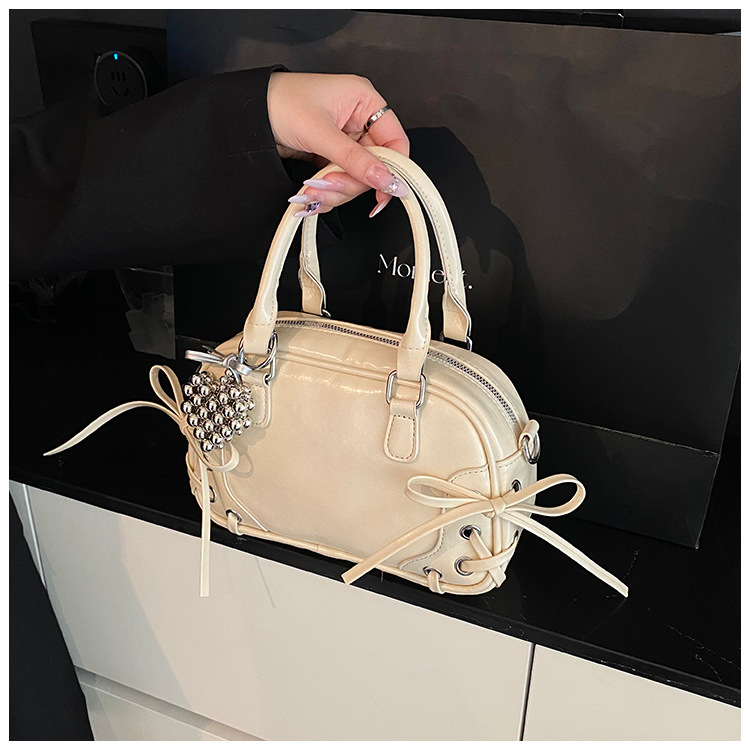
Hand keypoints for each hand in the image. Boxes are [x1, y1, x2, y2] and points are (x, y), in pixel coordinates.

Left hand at [266, 72, 409, 218]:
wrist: (244, 115)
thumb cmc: (278, 104)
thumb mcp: (320, 133)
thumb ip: (355, 160)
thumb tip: (385, 179)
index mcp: (364, 101)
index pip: (395, 142)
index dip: (393, 169)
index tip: (385, 191)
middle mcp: (357, 119)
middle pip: (373, 166)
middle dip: (350, 182)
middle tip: (330, 185)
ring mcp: (342, 139)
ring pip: (355, 178)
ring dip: (334, 190)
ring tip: (311, 190)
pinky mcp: (328, 155)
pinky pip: (338, 181)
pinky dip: (325, 191)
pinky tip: (309, 191)